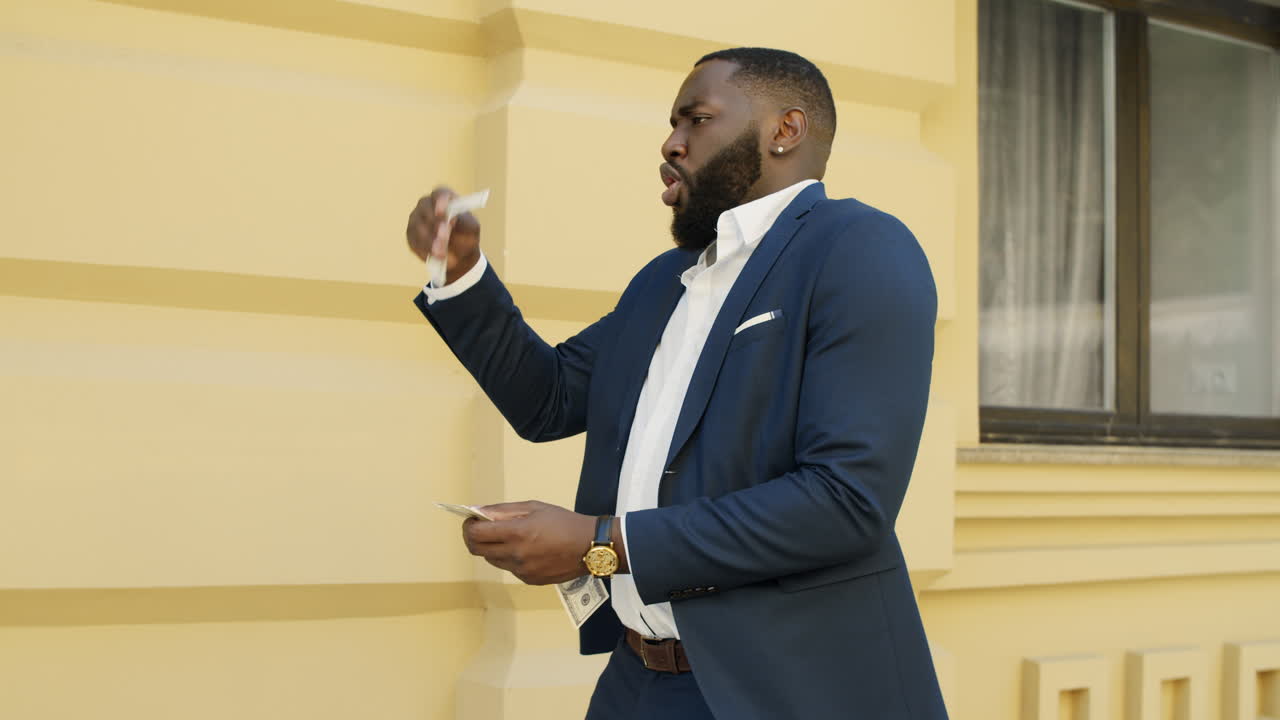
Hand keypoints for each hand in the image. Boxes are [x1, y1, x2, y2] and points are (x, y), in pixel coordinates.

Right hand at [406, 186, 481, 283]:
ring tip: (442, 252)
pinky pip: (414, 240)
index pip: (440, 193)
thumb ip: (463, 221)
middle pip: (425, 206)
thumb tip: (450, 219)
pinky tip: (435, 256)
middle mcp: (427, 205)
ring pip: (418, 225)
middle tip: (444, 235)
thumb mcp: (471, 229)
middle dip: (434, 222)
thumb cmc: (466, 236)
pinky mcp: (411, 235)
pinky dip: (425, 249)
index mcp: (445, 199)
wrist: (460, 256)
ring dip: (430, 240)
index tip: (442, 212)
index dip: (440, 201)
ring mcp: (416, 219)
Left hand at [462, 501, 597, 584]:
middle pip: (477, 550)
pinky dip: (508, 558)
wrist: (590, 547)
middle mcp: (516, 554)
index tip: (471, 520)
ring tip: (505, 537)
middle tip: (479, 529)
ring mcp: (522, 570)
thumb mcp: (535, 508)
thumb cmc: (565, 522)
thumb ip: (505, 510)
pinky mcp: (529, 580)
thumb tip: (480, 512)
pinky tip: (524, 549)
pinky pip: (509, 568)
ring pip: (492, 560)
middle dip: (473, 538)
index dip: (468, 526)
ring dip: (491, 548)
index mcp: (517, 533)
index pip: (476, 535)